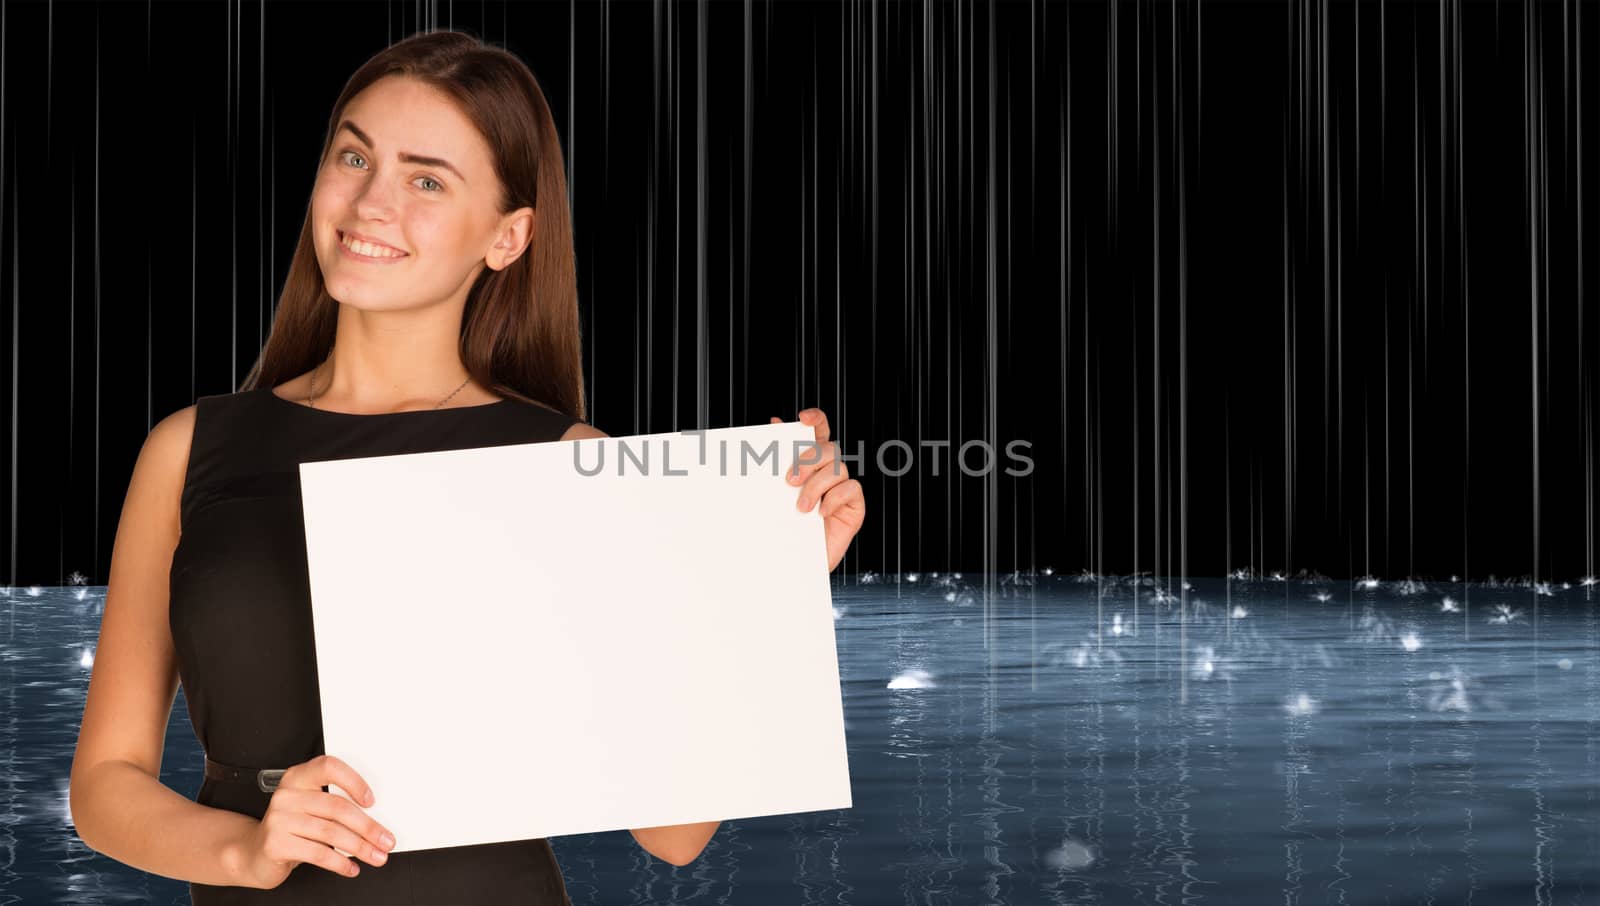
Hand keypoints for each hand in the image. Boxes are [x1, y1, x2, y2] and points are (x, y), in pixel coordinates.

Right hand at [232, 754, 395, 888]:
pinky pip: (317, 853)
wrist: (254, 853)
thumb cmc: (291, 828)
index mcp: (298, 777)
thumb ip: (334, 806)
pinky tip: (351, 867)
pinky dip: (340, 863)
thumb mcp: (310, 809)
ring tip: (375, 856)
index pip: (329, 767)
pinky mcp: (276, 844)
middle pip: (337, 807)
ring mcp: (279, 819)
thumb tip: (375, 822)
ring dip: (360, 847)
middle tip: (386, 840)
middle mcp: (287, 795)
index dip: (354, 782)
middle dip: (368, 827)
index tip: (372, 801)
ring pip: (331, 832)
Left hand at [772, 408, 864, 571]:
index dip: (816, 419)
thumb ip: (776, 460)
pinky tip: (821, 513)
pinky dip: (835, 498)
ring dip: (816, 486)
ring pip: (838, 469)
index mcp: (811, 463)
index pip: (819, 431)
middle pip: (829, 448)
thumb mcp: (773, 493)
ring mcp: (843, 488)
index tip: (803, 418)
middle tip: (790, 481)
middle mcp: (829, 472)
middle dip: (809, 460)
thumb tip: (774, 423)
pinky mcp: (854, 507)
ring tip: (801, 508)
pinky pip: (852, 489)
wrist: (791, 565)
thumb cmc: (782, 527)